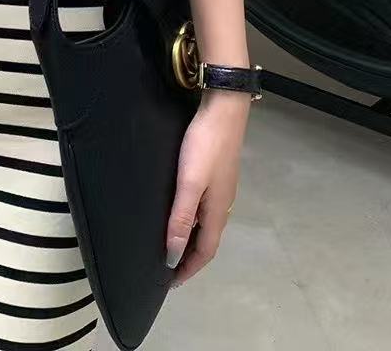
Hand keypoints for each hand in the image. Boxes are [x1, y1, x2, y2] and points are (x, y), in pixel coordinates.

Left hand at [165, 90, 250, 285]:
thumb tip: (173, 256)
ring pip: (205, 224)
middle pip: (206, 240)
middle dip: (189, 257)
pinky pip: (204, 208)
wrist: (223, 108)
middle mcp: (223, 204)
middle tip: (167, 267)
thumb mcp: (189, 184)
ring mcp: (222, 187)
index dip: (188, 268)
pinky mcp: (217, 172)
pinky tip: (181, 209)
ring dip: (190, 238)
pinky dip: (192, 219)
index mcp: (217, 211)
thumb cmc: (205, 146)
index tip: (170, 282)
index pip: (204, 252)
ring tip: (170, 242)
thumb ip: (181, 219)